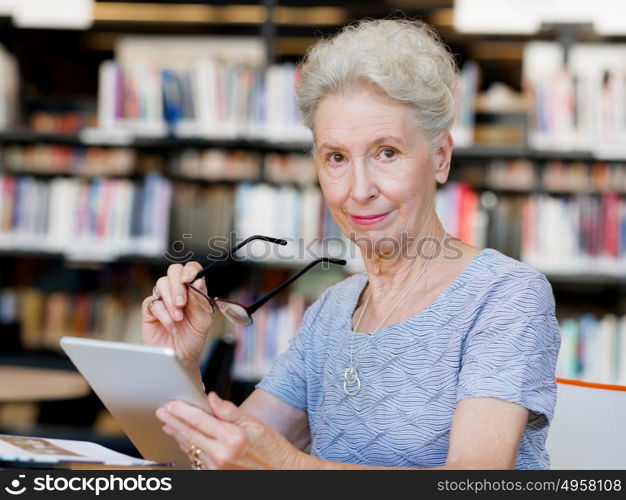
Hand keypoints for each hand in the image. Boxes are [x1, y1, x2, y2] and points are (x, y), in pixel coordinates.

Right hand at [142, 262, 212, 371]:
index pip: (191, 270)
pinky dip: (164, 315)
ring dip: (171, 302)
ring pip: (162, 284)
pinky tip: (171, 326)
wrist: (181, 358)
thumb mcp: (203, 322)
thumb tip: (198, 281)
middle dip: (177, 286)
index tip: (189, 279)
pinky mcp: (150, 310)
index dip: (190, 270)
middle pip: (173, 271)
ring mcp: (163, 299)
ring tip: (178, 319)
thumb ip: (200, 301)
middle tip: (182, 303)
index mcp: (194, 291)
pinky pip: (153, 303)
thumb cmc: (193, 340)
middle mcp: (178, 292)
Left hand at [156, 392, 305, 469]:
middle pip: (189, 435)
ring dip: (178, 435)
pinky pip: (197, 459)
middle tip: (162, 412)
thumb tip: (212, 398)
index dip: (182, 411)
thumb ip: (229, 411)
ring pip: (190, 448)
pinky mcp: (215, 476)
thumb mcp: (255, 423)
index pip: (199, 420)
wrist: (281, 472)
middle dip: (173, 422)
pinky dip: (189, 447)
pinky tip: (185, 440)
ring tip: (169, 424)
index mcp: (232, 438)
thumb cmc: (272, 448)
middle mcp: (221, 455)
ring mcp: (217, 468)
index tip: (171, 404)